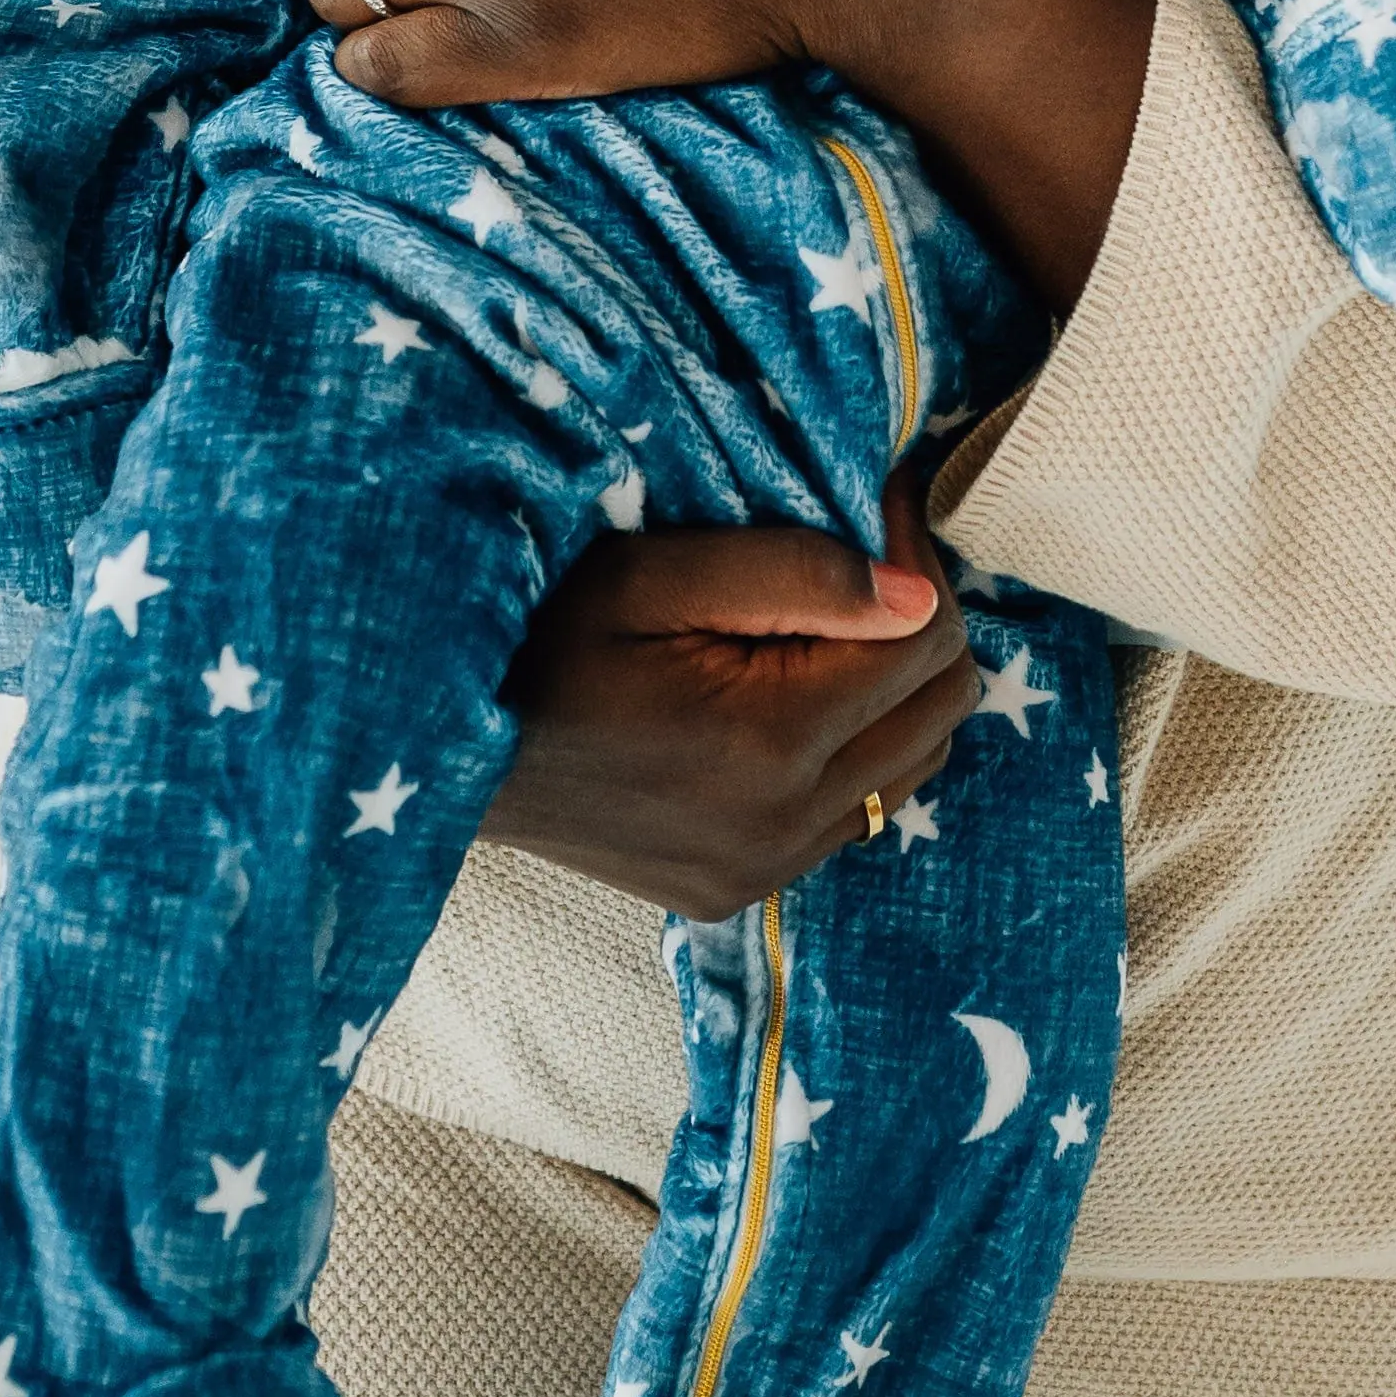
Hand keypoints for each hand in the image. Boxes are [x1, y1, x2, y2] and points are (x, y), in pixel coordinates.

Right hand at [491, 475, 978, 917]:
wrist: (455, 758)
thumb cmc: (542, 642)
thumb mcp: (651, 576)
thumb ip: (791, 575)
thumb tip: (914, 594)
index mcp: (770, 741)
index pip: (925, 645)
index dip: (916, 562)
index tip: (880, 506)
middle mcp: (787, 823)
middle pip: (939, 711)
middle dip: (922, 624)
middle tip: (866, 562)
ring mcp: (768, 870)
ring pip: (913, 768)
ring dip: (897, 692)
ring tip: (831, 631)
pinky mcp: (744, 890)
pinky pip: (857, 816)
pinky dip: (859, 752)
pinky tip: (793, 704)